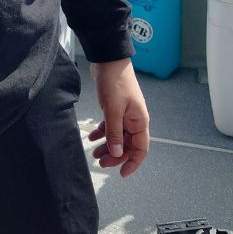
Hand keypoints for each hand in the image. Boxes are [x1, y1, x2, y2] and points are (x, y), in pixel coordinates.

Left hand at [87, 58, 149, 176]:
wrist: (108, 60)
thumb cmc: (115, 83)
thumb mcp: (113, 110)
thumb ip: (114, 133)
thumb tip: (116, 153)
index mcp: (139, 121)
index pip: (141, 149)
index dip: (133, 163)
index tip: (122, 174)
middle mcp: (134, 120)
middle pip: (127, 144)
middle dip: (115, 155)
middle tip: (100, 162)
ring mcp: (125, 114)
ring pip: (118, 136)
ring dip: (107, 145)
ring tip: (94, 153)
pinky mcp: (115, 108)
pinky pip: (111, 125)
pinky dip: (102, 132)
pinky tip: (92, 137)